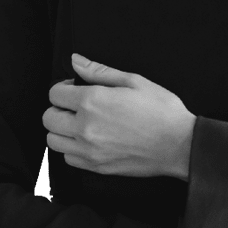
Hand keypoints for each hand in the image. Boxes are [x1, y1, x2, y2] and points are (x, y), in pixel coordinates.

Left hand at [43, 54, 196, 178]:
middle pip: (48, 117)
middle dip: (59, 108)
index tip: (76, 88)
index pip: (55, 94)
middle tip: (77, 106)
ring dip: (62, 129)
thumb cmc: (161, 111)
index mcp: (92, 101)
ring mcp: (88, 149)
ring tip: (81, 124)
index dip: (64, 87)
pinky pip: (66, 157)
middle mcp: (84, 127)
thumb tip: (76, 61)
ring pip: (52, 140)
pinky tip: (88, 140)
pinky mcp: (95, 166)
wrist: (179, 144)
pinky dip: (72, 148)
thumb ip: (100, 71)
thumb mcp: (135, 81)